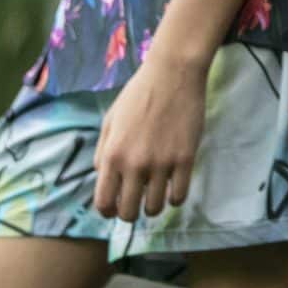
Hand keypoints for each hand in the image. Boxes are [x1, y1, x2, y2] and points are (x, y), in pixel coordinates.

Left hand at [91, 53, 208, 220]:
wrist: (172, 74)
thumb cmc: (138, 94)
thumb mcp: (110, 120)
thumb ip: (102, 151)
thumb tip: (102, 176)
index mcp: (112, 155)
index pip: (104, 202)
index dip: (108, 212)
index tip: (114, 209)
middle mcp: (134, 164)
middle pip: (129, 212)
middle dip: (130, 213)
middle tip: (136, 202)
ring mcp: (162, 164)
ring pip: (155, 209)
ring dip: (153, 206)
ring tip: (155, 195)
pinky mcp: (185, 160)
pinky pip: (179, 196)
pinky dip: (174, 198)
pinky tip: (173, 186)